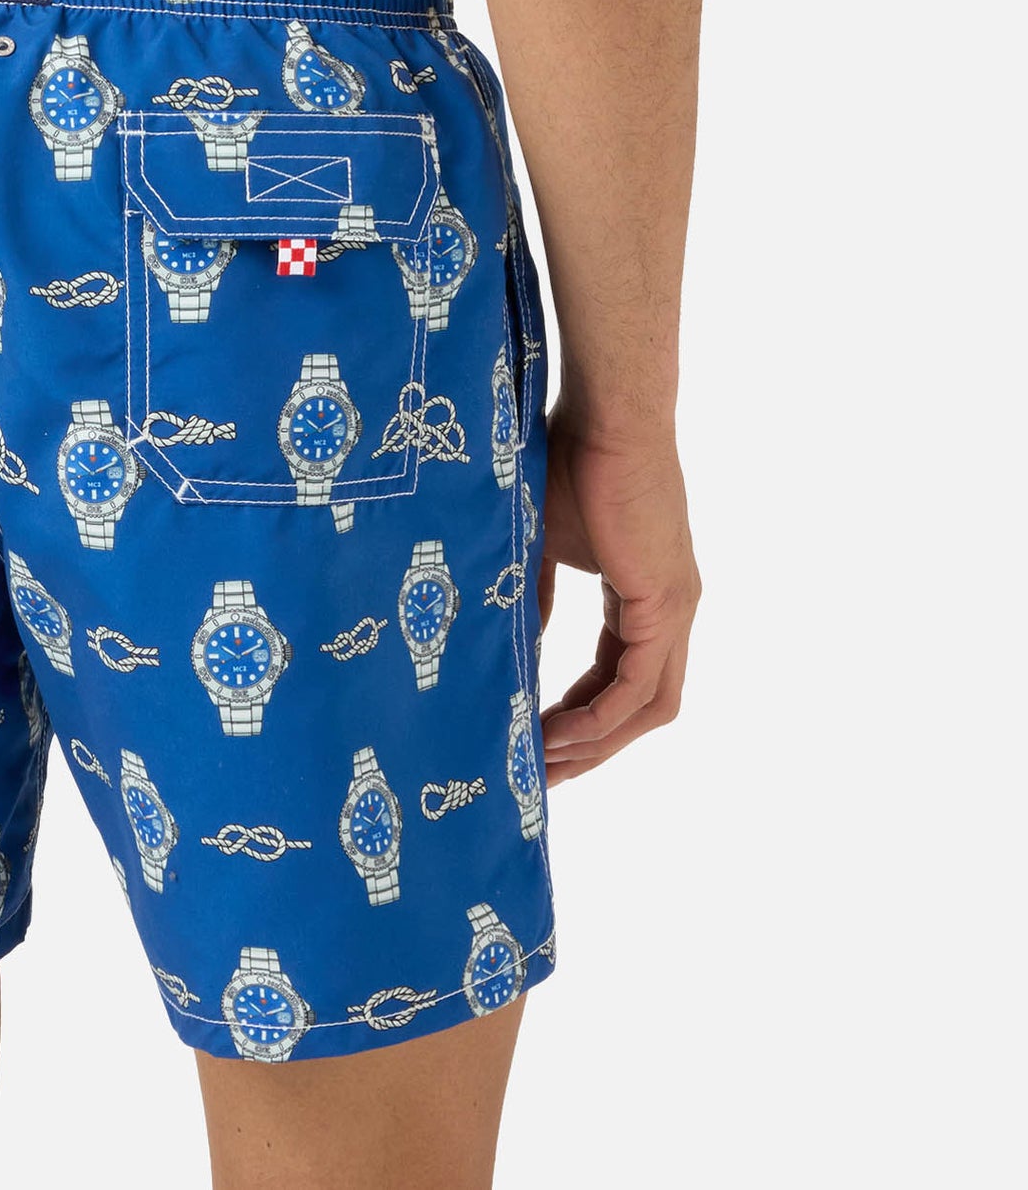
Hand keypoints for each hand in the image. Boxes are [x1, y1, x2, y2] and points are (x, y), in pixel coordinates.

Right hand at [537, 414, 698, 782]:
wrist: (604, 415)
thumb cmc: (570, 459)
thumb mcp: (542, 541)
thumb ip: (535, 596)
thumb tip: (515, 644)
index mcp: (645, 593)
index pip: (619, 675)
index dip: (580, 714)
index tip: (535, 738)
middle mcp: (671, 609)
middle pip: (643, 707)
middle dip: (593, 747)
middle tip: (540, 775)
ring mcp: (675, 608)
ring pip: (648, 707)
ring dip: (597, 743)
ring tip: (543, 764)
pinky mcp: (665, 603)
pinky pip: (638, 686)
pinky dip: (601, 718)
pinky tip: (559, 733)